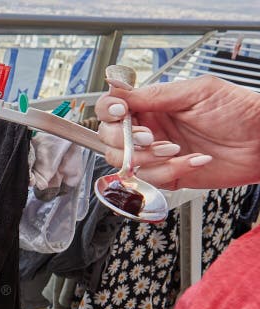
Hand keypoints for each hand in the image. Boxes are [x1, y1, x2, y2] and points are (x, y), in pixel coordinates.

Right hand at [95, 75, 259, 189]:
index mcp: (152, 105)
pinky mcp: (167, 175)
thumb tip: (118, 89)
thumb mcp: (197, 92)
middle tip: (149, 136)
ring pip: (125, 163)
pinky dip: (172, 171)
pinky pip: (151, 180)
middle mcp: (149, 129)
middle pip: (109, 139)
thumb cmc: (240, 111)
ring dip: (149, 158)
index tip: (121, 112)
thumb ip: (154, 94)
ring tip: (176, 149)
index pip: (111, 107)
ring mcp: (156, 154)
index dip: (108, 111)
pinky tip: (194, 160)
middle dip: (126, 140)